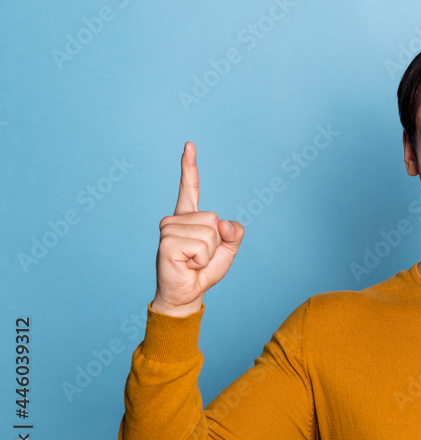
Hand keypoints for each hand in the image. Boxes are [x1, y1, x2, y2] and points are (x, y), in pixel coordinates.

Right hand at [150, 142, 244, 316]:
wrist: (188, 294)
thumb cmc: (204, 271)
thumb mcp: (228, 249)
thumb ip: (234, 233)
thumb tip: (222, 223)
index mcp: (189, 217)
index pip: (189, 188)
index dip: (189, 167)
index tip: (189, 145)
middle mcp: (175, 219)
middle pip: (213, 218)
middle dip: (216, 242)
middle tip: (199, 256)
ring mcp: (168, 230)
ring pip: (209, 233)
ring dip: (208, 253)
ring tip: (193, 261)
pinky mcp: (167, 243)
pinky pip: (201, 245)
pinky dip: (201, 259)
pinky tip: (187, 264)